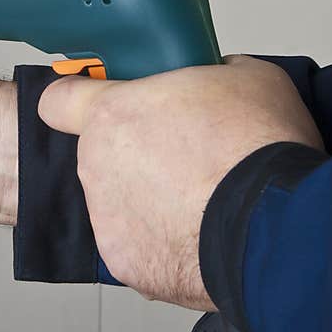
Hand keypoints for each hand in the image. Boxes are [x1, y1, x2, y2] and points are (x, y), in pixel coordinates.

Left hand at [38, 55, 323, 309]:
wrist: (274, 221)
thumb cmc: (258, 148)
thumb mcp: (245, 77)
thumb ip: (208, 73)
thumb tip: (213, 77)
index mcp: (113, 113)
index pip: (57, 101)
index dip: (73, 102)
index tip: (90, 107)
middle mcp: (96, 163)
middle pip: (101, 155)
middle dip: (135, 157)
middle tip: (183, 160)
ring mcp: (105, 215)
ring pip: (118, 203)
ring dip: (148, 201)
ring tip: (200, 200)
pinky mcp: (122, 259)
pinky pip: (137, 246)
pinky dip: (161, 243)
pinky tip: (197, 233)